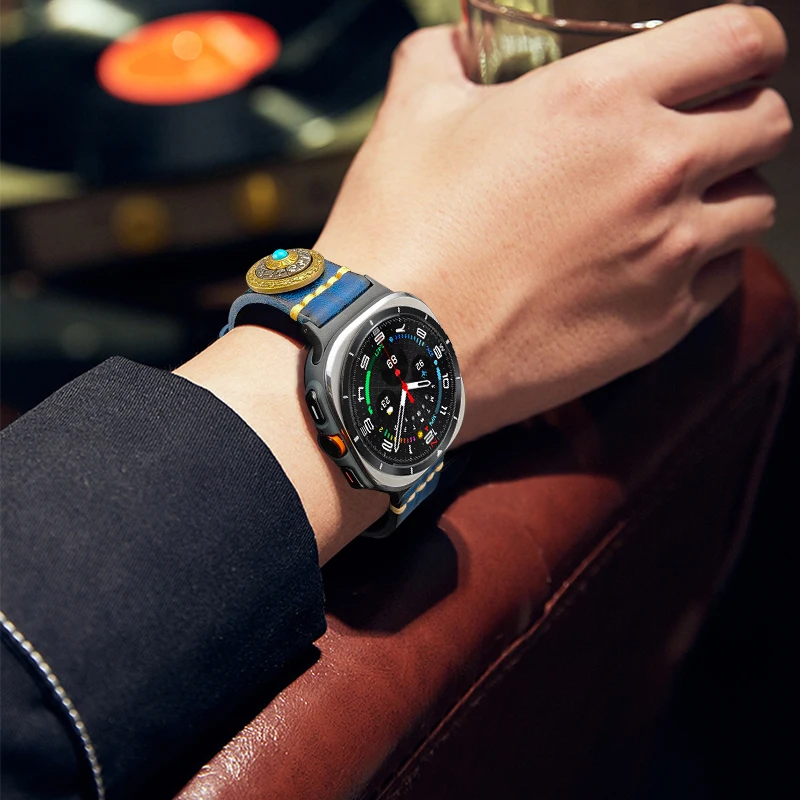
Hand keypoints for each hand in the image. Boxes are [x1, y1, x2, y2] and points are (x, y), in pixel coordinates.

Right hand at [316, 5, 790, 441]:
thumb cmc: (400, 231)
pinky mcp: (659, 326)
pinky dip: (703, 264)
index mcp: (601, 100)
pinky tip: (653, 266)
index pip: (741, 42)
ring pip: (756, 206)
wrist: (395, 347)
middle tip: (695, 134)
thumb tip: (461, 44)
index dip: (747, 43)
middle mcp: (654, 171)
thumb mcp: (411, 114)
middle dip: (740, 117)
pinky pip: (723, 278)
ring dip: (726, 196)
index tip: (732, 59)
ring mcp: (666, 255)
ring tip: (675, 207)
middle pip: (767, 122)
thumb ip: (447, 55)